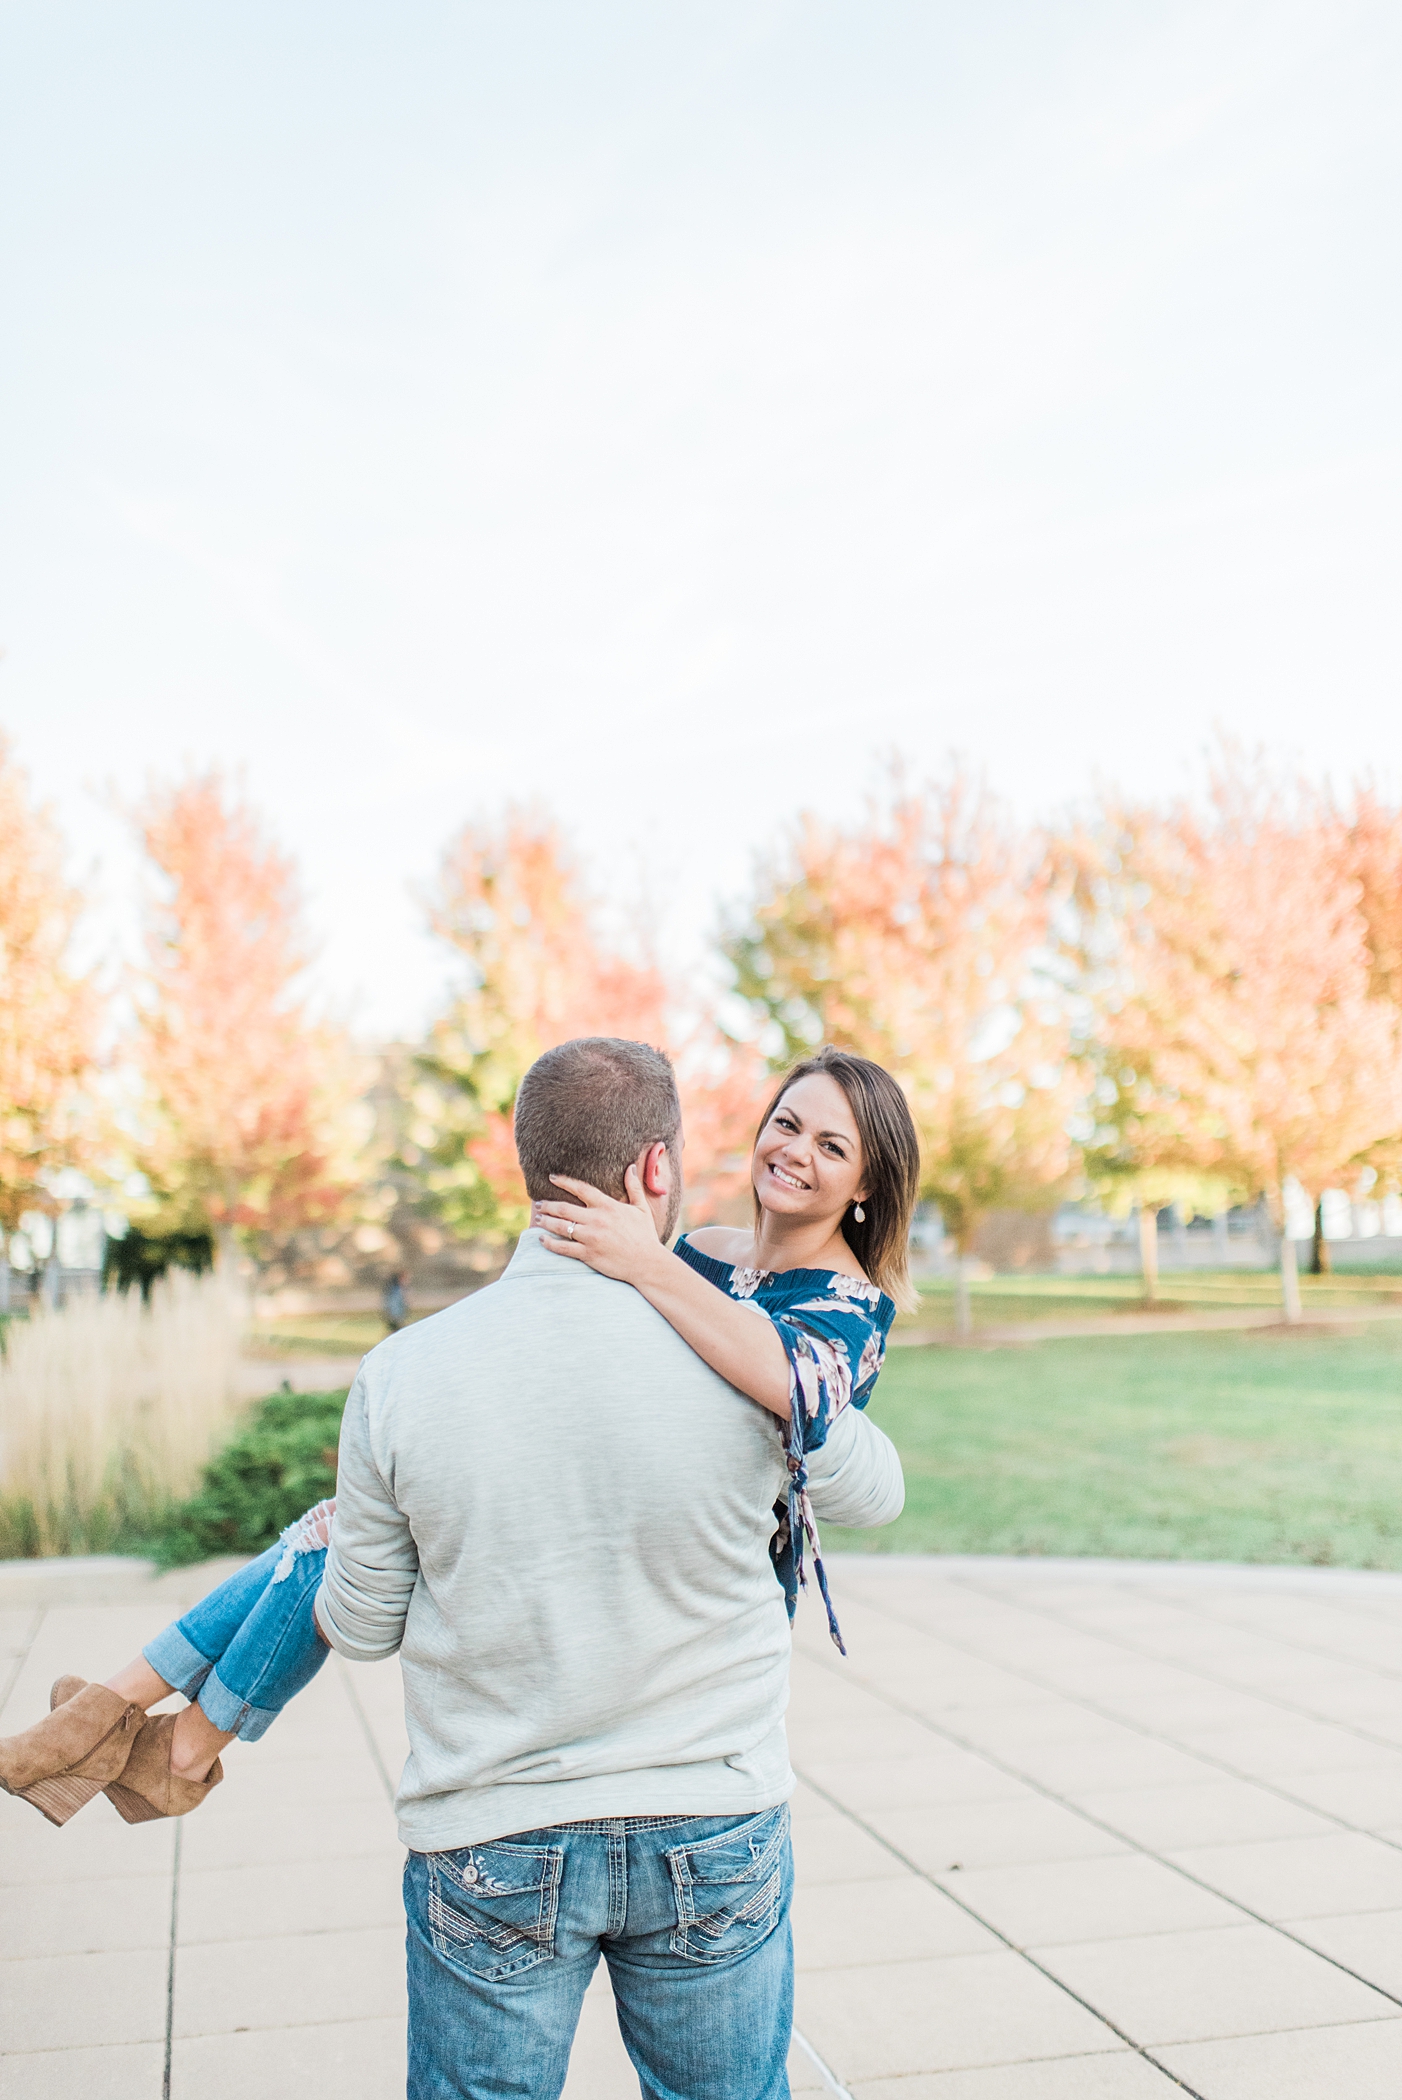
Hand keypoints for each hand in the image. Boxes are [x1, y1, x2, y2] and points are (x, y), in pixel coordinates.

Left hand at [533, 1167, 668, 1284]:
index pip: (581, 1188)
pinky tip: (542, 1239)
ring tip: (537, 1218)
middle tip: (539, 1204)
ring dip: (545, 1221)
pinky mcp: (588, 1254)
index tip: (552, 1177)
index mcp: (608, 1206)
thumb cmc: (645, 1236)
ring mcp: (590, 1238)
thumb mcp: (641, 1209)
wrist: (647, 1263)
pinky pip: (563, 1248)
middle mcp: (596, 1220)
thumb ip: (633, 1187)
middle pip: (564, 1208)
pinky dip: (549, 1243)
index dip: (564, 1182)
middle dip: (547, 1205)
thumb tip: (630, 1167)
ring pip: (560, 1226)